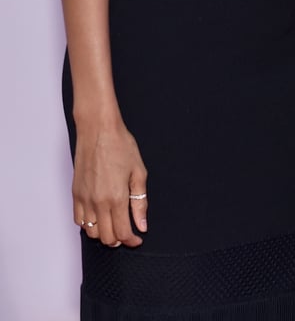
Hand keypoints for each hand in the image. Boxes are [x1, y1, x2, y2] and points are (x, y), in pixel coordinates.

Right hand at [73, 119, 147, 246]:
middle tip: (128, 232)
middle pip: (106, 237)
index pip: (122, 233)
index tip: (138, 238)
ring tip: (114, 225)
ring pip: (91, 232)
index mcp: (116, 198)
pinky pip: (79, 220)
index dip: (132, 240)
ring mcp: (84, 199)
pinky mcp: (75, 193)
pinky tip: (99, 217)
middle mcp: (98, 202)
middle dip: (118, 240)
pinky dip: (88, 225)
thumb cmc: (120, 145)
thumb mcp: (138, 172)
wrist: (98, 129)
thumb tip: (142, 225)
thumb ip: (140, 202)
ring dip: (103, 234)